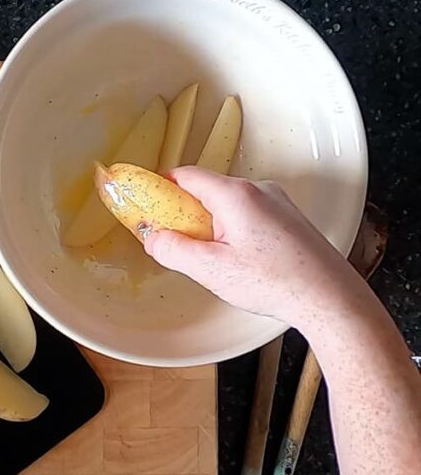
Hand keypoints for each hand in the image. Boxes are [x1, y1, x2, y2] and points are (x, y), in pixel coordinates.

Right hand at [143, 166, 365, 328]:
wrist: (329, 298)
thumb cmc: (276, 282)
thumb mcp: (210, 270)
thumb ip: (173, 249)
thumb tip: (152, 237)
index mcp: (236, 195)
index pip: (186, 175)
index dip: (161, 188)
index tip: (146, 203)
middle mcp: (258, 190)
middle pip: (207, 190)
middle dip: (185, 214)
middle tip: (177, 243)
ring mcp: (277, 203)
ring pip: (227, 205)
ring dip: (210, 225)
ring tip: (213, 261)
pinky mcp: (288, 220)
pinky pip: (247, 215)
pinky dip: (231, 231)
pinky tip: (238, 262)